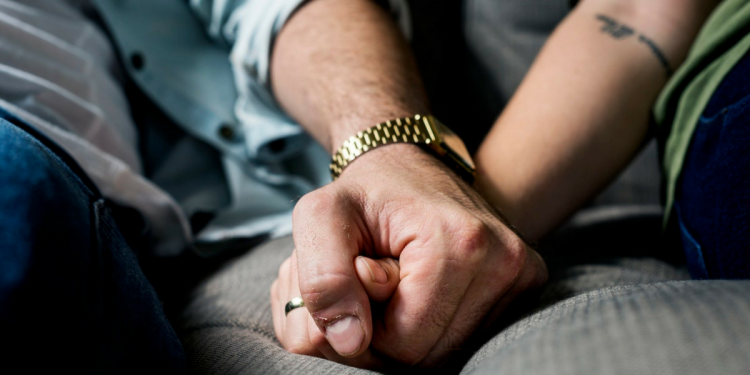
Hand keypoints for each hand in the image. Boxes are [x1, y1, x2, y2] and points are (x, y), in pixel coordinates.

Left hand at [272, 145, 547, 366]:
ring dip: (411, 329)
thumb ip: (323, 281)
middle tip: (376, 279)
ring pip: (451, 351)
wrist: (409, 165)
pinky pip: (471, 336)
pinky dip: (438, 322)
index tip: (361, 277)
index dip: (367, 326)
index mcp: (460, 242)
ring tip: (399, 279)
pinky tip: (424, 286)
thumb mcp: (319, 218)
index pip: (405, 343)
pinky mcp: (527, 281)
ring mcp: (522, 273)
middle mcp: (505, 260)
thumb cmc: (363, 193)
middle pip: (433, 355)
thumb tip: (349, 341)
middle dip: (389, 332)